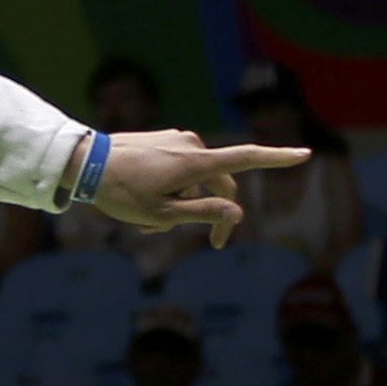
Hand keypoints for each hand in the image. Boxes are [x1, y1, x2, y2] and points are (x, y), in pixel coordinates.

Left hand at [90, 131, 305, 244]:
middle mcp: (191, 145)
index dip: (277, 158)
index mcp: (195, 162)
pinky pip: (178, 169)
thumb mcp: (161, 213)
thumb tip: (238, 214)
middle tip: (212, 246)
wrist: (81, 162)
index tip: (305, 153)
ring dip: (182, 205)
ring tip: (148, 228)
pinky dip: (170, 191)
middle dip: (214, 213)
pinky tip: (141, 212)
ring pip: (195, 180)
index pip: (246, 158)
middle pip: (220, 183)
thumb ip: (203, 213)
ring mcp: (176, 140)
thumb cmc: (118, 192)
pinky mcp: (162, 140)